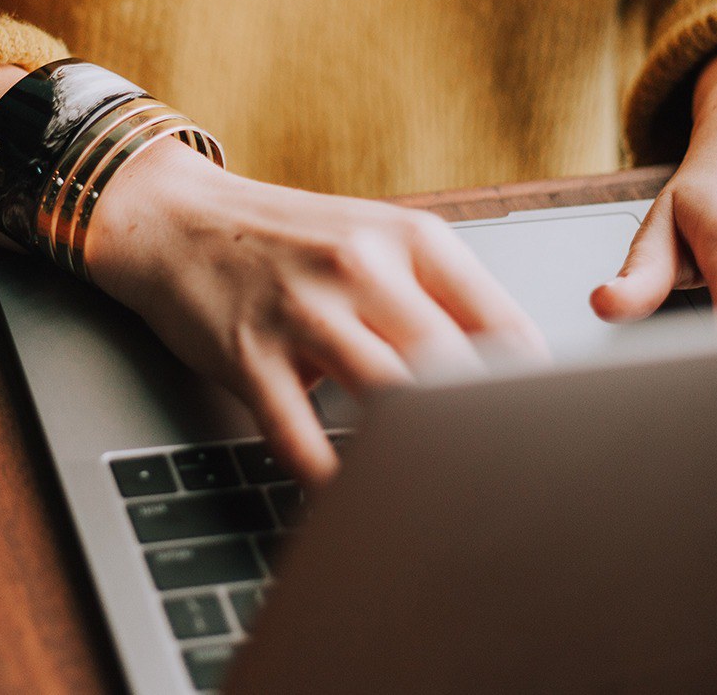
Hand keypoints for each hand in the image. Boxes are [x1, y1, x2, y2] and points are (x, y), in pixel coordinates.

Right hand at [88, 141, 546, 485]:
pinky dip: (328, 478)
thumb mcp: (373, 240)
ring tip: (434, 496)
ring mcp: (302, 311)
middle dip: (480, 430)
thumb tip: (514, 374)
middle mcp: (361, 268)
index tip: (541, 433)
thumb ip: (438, 295)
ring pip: (387, 400)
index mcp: (410, 239)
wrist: (175, 220)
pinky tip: (348, 496)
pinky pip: (299, 435)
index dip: (531, 390)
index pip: (502, 324)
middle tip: (497, 478)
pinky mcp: (248, 354)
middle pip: (451, 367)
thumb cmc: (286, 241)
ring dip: (412, 455)